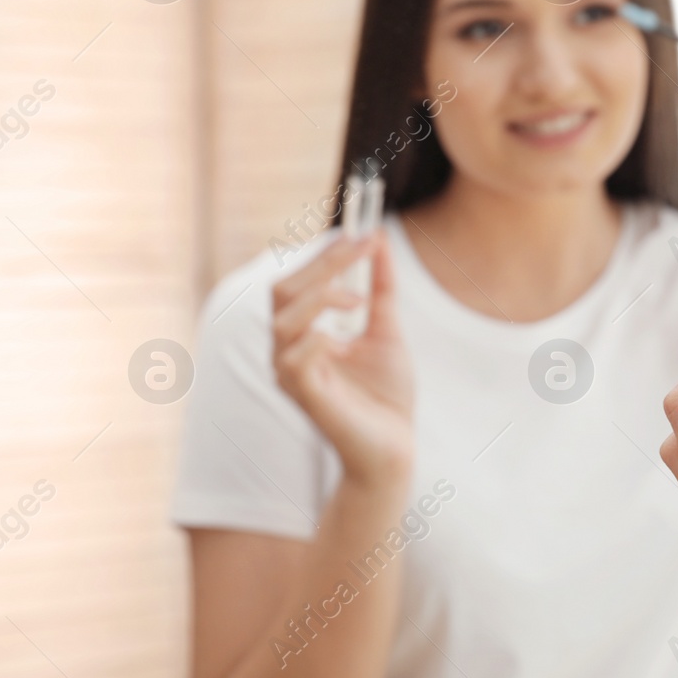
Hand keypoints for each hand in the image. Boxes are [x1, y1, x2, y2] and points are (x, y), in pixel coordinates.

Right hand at [271, 232, 414, 489]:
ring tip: (358, 301)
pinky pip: (294, 357)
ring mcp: (290, 375)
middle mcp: (288, 352)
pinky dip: (318, 336)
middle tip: (362, 247)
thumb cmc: (385, 395)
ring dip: (322, 296)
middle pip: (282, 292)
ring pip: (283, 319)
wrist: (395, 445)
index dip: (326, 254)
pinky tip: (342, 336)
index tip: (364, 232)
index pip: (296, 283)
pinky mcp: (303, 396)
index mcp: (302, 335)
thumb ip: (380, 288)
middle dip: (322, 264)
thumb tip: (379, 240)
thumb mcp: (386, 330)